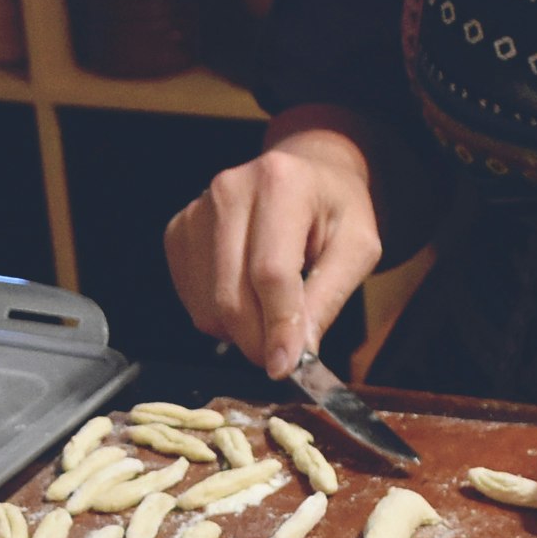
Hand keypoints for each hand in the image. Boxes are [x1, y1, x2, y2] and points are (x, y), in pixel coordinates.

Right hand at [167, 127, 385, 377]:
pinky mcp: (179, 233)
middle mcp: (229, 191)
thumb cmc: (335, 209)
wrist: (302, 171)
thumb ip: (328, 299)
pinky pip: (193, 301)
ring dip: (240, 332)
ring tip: (271, 313)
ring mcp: (196, 211)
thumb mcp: (357, 249)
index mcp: (280, 184)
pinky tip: (247, 297)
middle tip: (282, 357)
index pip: (270, 273)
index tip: (284, 366)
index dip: (277, 327)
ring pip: (208, 306)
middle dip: (257, 341)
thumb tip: (296, 353)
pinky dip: (221, 317)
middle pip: (231, 296)